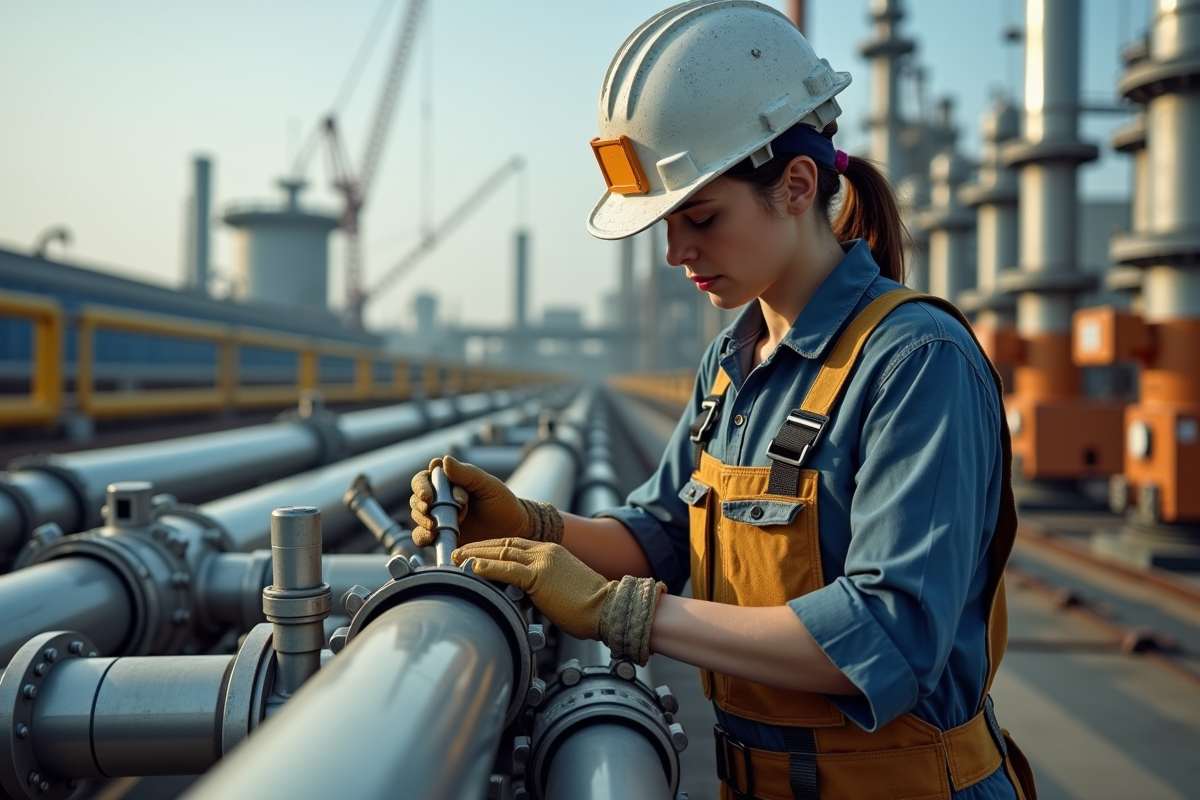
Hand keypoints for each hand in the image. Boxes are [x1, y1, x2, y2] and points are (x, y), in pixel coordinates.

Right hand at [408, 455, 561, 547]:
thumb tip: (442, 461)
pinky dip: (422, 537)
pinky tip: (431, 537)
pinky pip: (423, 537)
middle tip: (430, 510)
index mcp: (448, 482)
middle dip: (420, 505)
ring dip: (421, 520)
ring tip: (434, 526)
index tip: (429, 495)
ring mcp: (439, 518)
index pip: (425, 479)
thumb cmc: (502, 503)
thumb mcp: (487, 485)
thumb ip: (466, 474)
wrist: (514, 530)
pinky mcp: (441, 537)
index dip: (422, 485)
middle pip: (417, 498)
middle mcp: (440, 499)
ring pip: (418, 517)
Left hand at [454, 538, 664, 665]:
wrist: (608, 608)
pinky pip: (508, 569)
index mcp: (551, 552)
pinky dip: (488, 567)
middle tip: (457, 552)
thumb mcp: (561, 588)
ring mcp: (543, 562)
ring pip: (502, 552)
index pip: (514, 544)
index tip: (474, 553)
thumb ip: (541, 586)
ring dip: (476, 554)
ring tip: (457, 559)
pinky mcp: (540, 576)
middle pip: (504, 544)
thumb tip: (525, 597)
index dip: (491, 547)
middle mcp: (545, 551)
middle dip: (478, 547)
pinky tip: (473, 568)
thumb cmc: (590, 606)